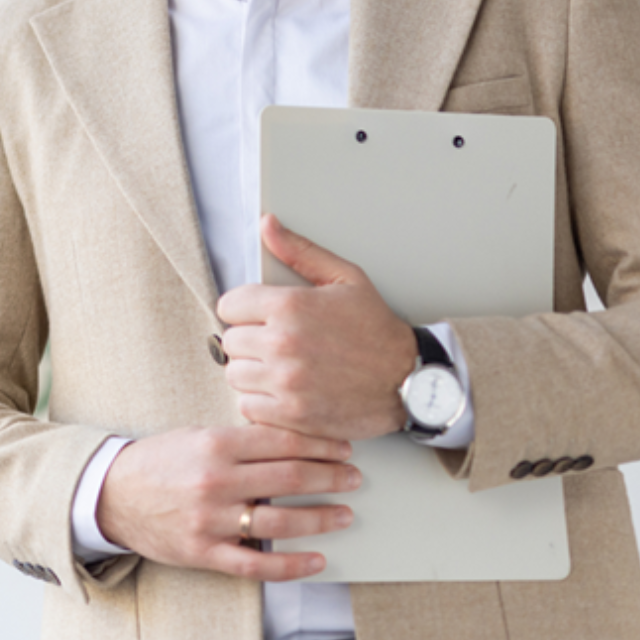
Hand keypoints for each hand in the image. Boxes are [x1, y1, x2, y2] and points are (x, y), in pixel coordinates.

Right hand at [96, 425, 359, 580]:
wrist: (110, 495)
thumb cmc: (157, 463)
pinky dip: (292, 565)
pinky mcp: (204, 552)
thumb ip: (240, 440)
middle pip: (290, 478)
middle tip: (353, 478)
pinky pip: (256, 564)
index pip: (283, 442)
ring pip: (281, 521)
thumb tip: (293, 442)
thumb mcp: (195, 436)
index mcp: (215, 445)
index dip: (320, 445)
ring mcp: (211, 520)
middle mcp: (216, 481)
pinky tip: (317, 561)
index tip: (342, 448)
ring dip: (321, 518)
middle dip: (330, 477)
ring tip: (344, 513)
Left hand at [214, 215, 416, 438]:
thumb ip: (300, 251)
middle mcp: (282, 344)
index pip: (229, 306)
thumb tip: (267, 225)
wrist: (409, 381)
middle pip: (230, 341)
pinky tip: (284, 392)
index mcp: (289, 307)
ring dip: (253, 372)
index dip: (244, 310)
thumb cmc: (377, 330)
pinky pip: (248, 406)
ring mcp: (286, 382)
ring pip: (236, 374)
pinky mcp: (291, 414)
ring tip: (281, 368)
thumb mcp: (345, 279)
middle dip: (249, 341)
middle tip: (276, 344)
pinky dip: (261, 402)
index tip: (260, 318)